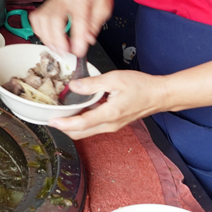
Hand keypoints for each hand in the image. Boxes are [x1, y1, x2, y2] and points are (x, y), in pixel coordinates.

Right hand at [28, 0, 113, 57]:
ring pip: (42, 20)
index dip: (77, 39)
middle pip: (54, 19)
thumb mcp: (104, 7)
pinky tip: (49, 38)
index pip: (77, 20)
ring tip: (58, 48)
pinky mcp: (47, 2)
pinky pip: (36, 18)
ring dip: (48, 38)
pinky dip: (40, 31)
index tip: (78, 51)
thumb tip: (87, 40)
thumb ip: (95, 24)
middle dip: (58, 40)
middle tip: (65, 52)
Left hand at [47, 70, 168, 139]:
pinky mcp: (114, 123)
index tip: (51, 121)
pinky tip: (77, 111)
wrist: (159, 95)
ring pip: (87, 131)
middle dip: (64, 128)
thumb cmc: (142, 86)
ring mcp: (112, 126)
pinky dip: (82, 122)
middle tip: (51, 118)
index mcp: (109, 114)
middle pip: (81, 133)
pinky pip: (94, 126)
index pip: (81, 124)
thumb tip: (73, 87)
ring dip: (72, 126)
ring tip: (61, 114)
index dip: (64, 124)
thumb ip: (92, 84)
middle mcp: (110, 125)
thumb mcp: (115, 79)